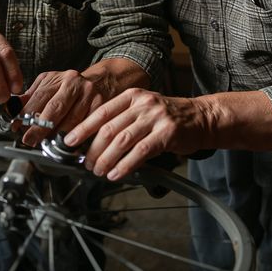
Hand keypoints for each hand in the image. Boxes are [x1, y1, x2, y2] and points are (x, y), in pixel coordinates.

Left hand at [18, 70, 111, 145]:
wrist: (102, 81)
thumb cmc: (71, 88)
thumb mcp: (50, 86)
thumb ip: (31, 97)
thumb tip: (12, 110)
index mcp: (57, 78)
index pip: (39, 96)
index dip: (26, 113)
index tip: (17, 127)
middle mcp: (74, 83)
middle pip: (55, 108)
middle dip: (40, 127)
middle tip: (30, 139)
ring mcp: (90, 94)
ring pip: (72, 120)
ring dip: (58, 136)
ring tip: (48, 144)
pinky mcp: (101, 106)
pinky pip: (87, 125)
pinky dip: (77, 137)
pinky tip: (69, 143)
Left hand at [64, 88, 203, 180]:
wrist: (201, 118)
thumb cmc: (169, 118)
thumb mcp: (143, 110)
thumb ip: (122, 121)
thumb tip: (93, 142)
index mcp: (132, 96)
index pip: (101, 112)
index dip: (83, 128)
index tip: (70, 142)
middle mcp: (142, 104)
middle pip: (109, 129)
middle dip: (93, 150)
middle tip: (87, 164)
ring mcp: (155, 117)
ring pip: (122, 141)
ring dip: (106, 160)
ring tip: (99, 171)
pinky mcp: (167, 133)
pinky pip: (140, 152)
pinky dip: (125, 165)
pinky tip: (116, 174)